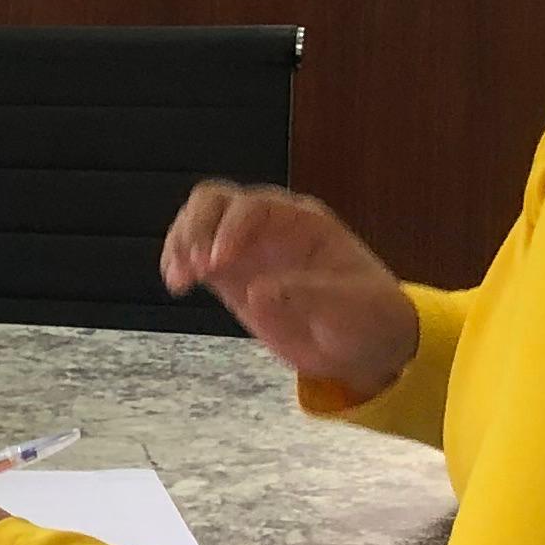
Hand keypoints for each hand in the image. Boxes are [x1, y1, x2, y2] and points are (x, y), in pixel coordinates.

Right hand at [157, 180, 418, 399]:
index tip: (217, 263)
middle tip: (193, 268)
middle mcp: (269, 227)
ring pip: (198, 220)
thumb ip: (309, 297)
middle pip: (216, 201)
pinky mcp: (231, 274)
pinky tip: (177, 284)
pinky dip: (177, 262)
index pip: (254, 206)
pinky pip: (194, 253)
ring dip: (180, 243)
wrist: (365, 344)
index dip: (230, 229)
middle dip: (196, 228)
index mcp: (302, 223)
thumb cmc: (367, 319)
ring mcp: (247, 248)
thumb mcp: (350, 310)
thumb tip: (256, 293)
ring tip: (179, 280)